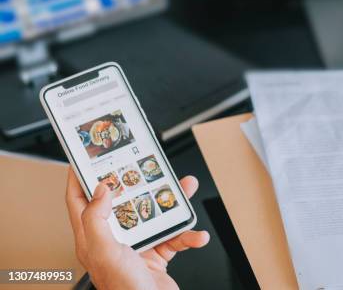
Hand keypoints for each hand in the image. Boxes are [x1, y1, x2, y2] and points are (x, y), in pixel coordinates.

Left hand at [66, 169, 208, 289]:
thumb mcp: (103, 252)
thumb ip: (97, 219)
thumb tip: (101, 189)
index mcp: (92, 237)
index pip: (80, 200)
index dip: (81, 177)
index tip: (88, 157)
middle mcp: (114, 239)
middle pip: (125, 201)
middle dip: (140, 182)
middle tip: (147, 166)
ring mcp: (137, 245)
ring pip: (154, 214)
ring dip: (173, 204)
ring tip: (185, 190)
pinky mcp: (158, 253)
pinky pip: (175, 236)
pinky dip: (188, 235)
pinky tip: (195, 234)